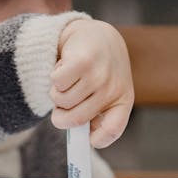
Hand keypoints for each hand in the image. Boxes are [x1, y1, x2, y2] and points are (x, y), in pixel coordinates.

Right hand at [50, 19, 133, 148]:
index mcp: (123, 100)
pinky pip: (57, 83)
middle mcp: (113, 88)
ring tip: (69, 80)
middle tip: (60, 110)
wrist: (96, 35)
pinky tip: (66, 68)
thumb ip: (94, 113)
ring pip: (62, 101)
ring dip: (57, 93)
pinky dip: (54, 78)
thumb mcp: (105, 92)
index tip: (88, 141)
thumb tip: (79, 137)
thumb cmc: (99, 70)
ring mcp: (99, 75)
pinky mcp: (83, 61)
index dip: (99, 139)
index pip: (113, 129)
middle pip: (77, 119)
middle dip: (61, 118)